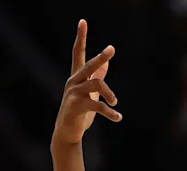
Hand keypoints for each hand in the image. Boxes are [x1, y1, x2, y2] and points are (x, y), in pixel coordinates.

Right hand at [53, 20, 120, 145]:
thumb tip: (106, 62)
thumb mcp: (90, 92)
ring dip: (110, 94)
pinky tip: (118, 118)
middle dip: (100, 57)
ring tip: (115, 103)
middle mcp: (73, 81)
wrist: (68, 132)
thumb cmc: (80, 111)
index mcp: (77, 76)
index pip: (78, 52)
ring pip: (96, 84)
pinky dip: (110, 112)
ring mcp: (74, 94)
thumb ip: (97, 77)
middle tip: (111, 49)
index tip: (83, 22)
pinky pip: (98, 105)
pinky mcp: (76, 107)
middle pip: (88, 65)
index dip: (81, 37)